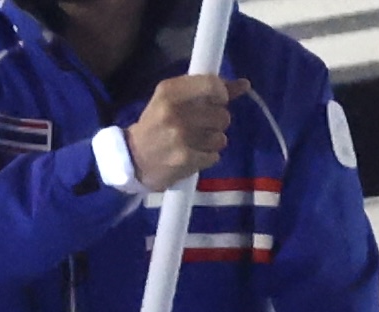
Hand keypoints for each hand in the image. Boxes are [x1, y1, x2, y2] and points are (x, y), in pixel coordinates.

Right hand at [125, 71, 245, 190]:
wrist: (134, 159)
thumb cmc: (156, 124)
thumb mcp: (174, 99)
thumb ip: (208, 90)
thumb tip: (244, 84)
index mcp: (169, 91)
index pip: (212, 85)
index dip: (223, 94)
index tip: (218, 100)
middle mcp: (175, 111)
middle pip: (222, 115)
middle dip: (217, 122)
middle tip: (201, 125)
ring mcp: (181, 136)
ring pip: (221, 137)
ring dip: (212, 141)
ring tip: (195, 142)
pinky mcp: (186, 158)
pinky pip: (214, 156)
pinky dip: (207, 157)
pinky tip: (193, 154)